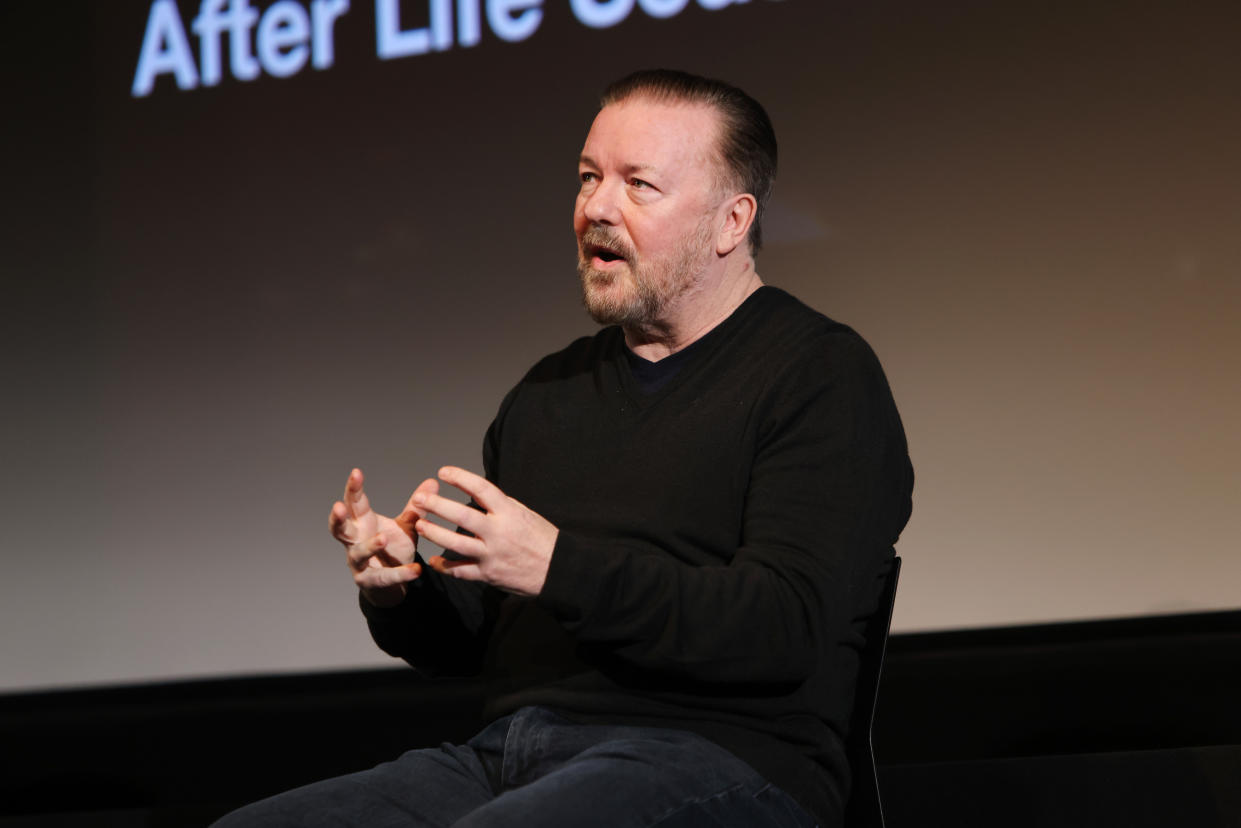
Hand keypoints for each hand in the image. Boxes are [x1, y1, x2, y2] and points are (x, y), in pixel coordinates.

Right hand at [329, 468, 437, 606]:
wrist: (391, 584)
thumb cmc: (392, 549)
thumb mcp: (406, 526)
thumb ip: (416, 507)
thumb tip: (432, 482)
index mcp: (363, 523)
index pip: (355, 503)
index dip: (353, 489)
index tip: (356, 472)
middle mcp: (355, 541)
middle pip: (341, 528)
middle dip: (338, 518)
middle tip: (339, 506)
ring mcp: (359, 562)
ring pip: (358, 553)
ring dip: (369, 545)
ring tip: (383, 538)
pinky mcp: (369, 581)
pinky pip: (383, 577)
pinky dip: (399, 573)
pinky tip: (415, 570)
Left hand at [411, 466, 558, 597]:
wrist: (559, 571)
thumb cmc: (544, 539)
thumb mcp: (526, 514)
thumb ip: (501, 506)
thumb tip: (478, 494)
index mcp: (510, 512)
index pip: (481, 488)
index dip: (460, 477)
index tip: (444, 472)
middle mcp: (498, 532)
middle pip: (461, 516)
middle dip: (437, 506)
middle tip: (420, 499)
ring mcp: (492, 554)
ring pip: (455, 544)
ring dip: (434, 533)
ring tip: (420, 525)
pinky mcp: (488, 574)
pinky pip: (460, 571)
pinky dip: (445, 566)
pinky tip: (434, 560)